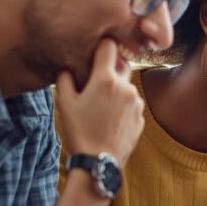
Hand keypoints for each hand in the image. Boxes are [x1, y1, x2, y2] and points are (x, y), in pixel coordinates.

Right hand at [55, 39, 143, 165]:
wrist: (99, 160)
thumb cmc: (79, 130)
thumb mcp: (64, 102)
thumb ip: (66, 77)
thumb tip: (69, 66)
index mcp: (106, 79)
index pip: (109, 46)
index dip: (101, 44)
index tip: (95, 48)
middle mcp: (126, 87)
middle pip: (121, 65)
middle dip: (109, 68)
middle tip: (94, 79)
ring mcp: (137, 102)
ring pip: (126, 86)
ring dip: (116, 89)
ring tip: (100, 106)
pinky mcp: (142, 116)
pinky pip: (131, 103)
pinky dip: (122, 105)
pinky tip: (109, 118)